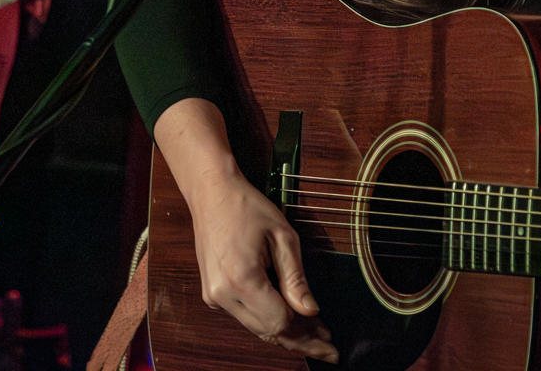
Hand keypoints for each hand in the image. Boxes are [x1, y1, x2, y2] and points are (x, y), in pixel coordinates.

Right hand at [186, 167, 337, 363]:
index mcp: (241, 278)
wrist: (212, 193)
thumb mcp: (282, 236)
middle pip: (268, 330)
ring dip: (285, 332)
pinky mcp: (212, 294)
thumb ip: (296, 278)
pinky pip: (245, 316)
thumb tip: (311, 311)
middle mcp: (222, 293)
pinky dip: (267, 319)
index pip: (280, 322)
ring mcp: (214, 296)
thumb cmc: (247, 207)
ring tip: (315, 336)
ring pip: (256, 327)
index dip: (306, 333)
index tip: (328, 338)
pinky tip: (289, 318)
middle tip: (328, 347)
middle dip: (300, 340)